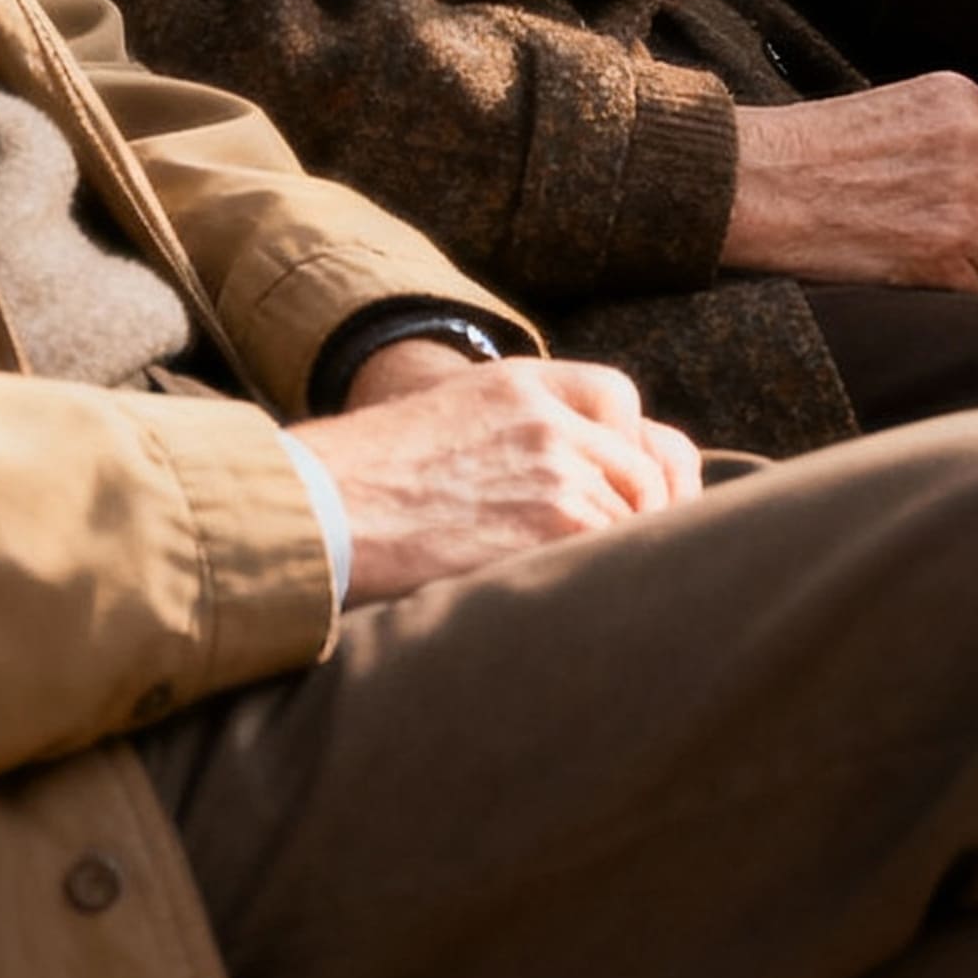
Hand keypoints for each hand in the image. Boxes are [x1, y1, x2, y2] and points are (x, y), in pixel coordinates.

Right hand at [295, 349, 701, 602]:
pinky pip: (611, 552)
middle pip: (639, 465)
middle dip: (644, 509)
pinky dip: (604, 577)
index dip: (634, 446)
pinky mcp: (553, 526)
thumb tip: (560, 472)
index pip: (618, 398)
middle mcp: (549, 418)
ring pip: (628, 516)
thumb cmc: (374, 473)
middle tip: (633, 550)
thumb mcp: (452, 412)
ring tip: (595, 584)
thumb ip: (514, 425)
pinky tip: (578, 596)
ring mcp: (557, 470)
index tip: (629, 484)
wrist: (332, 502)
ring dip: (617, 551)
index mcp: (523, 381)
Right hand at [724, 75, 977, 292]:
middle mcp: (973, 142)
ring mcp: (963, 196)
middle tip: (960, 247)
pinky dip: (962, 293)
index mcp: (961, 99)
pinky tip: (919, 278)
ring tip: (937, 265)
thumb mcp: (893, 111)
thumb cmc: (808, 153)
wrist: (754, 182)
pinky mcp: (945, 250)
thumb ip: (951, 134)